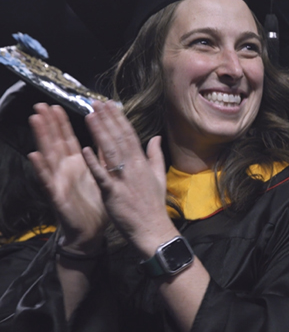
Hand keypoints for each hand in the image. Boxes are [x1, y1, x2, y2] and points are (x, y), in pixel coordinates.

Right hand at [28, 103, 106, 251]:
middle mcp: (65, 170)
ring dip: (41, 137)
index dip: (62, 123)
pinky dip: (40, 168)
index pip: (68, 139)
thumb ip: (103, 156)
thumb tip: (107, 137)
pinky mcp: (57, 195)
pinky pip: (47, 180)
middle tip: (41, 105)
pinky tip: (34, 155)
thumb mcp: (102, 175)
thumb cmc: (96, 203)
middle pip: (55, 142)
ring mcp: (59, 181)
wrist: (91, 231)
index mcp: (77, 164)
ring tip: (35, 119)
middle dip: (49, 124)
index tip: (57, 105)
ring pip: (48, 155)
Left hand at [82, 101, 173, 257]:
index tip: (109, 105)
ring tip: (90, 116)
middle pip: (118, 138)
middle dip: (107, 119)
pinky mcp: (113, 193)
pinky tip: (85, 148)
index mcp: (143, 162)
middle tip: (96, 103)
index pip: (129, 135)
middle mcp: (133, 167)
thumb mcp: (159, 177)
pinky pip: (102, 175)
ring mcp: (123, 179)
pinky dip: (94, 162)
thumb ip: (155, 155)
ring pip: (110, 151)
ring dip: (99, 133)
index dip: (119, 119)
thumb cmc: (153, 205)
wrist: (152, 228)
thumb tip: (156, 137)